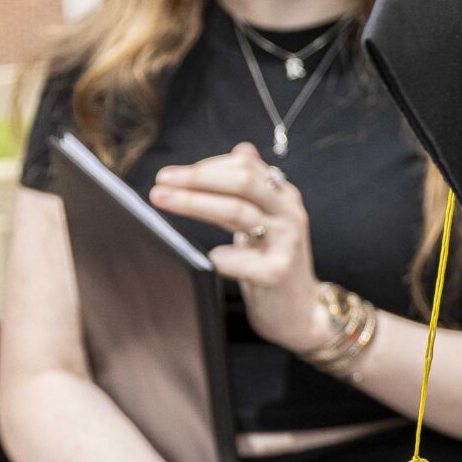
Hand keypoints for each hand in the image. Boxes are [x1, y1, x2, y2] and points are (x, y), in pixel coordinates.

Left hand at [151, 144, 322, 350]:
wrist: (300, 312)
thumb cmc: (272, 262)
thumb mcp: (266, 220)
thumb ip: (252, 188)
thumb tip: (241, 149)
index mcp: (284, 196)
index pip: (246, 165)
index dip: (206, 165)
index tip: (171, 174)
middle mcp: (289, 213)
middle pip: (243, 181)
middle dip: (197, 178)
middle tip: (161, 182)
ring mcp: (286, 242)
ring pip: (239, 212)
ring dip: (195, 204)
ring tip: (163, 201)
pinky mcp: (278, 273)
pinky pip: (240, 260)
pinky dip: (219, 256)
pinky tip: (207, 257)